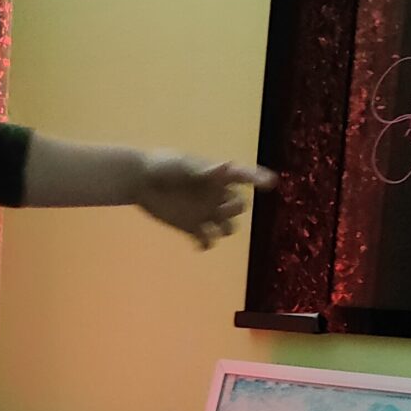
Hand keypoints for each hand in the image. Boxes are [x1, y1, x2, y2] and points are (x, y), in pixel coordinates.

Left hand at [134, 151, 273, 248]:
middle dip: (235, 209)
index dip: (258, 178)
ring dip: (225, 229)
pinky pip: (206, 240)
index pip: (243, 175)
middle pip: (239, 206)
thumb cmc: (161, 166)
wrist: (139, 180)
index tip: (270, 183)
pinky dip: (206, 244)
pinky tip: (200, 244)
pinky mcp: (191, 227)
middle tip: (220, 209)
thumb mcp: (182, 165)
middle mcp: (217, 195)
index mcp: (218, 175)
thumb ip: (203, 170)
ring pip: (227, 227)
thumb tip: (226, 166)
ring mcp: (206, 212)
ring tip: (211, 229)